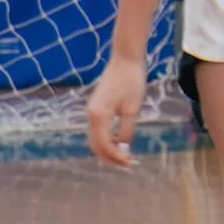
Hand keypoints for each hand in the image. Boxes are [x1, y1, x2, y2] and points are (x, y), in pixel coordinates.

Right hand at [86, 50, 148, 166]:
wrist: (125, 59)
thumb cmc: (132, 81)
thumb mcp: (132, 108)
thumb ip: (126, 130)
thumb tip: (124, 149)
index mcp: (99, 116)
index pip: (104, 145)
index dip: (116, 157)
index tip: (130, 162)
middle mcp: (91, 115)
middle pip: (96, 145)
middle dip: (110, 157)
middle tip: (127, 164)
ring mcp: (91, 111)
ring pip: (95, 139)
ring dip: (107, 150)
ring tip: (124, 156)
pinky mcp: (95, 107)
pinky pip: (97, 130)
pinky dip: (106, 140)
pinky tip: (119, 143)